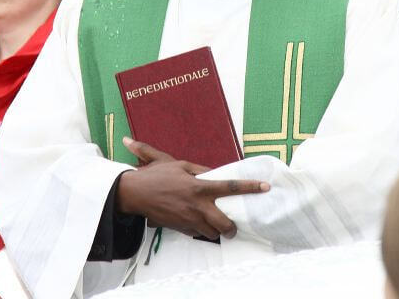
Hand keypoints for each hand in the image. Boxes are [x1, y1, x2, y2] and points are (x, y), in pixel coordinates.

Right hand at [115, 137, 268, 239]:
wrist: (133, 193)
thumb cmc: (155, 175)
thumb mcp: (176, 163)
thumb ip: (197, 168)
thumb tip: (213, 170)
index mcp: (198, 186)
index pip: (230, 187)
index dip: (249, 187)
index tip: (265, 187)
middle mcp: (196, 205)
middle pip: (224, 223)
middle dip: (232, 227)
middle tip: (234, 225)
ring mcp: (188, 219)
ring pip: (212, 233)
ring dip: (217, 230)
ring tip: (217, 224)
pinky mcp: (180, 228)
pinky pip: (197, 233)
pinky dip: (201, 231)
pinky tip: (199, 223)